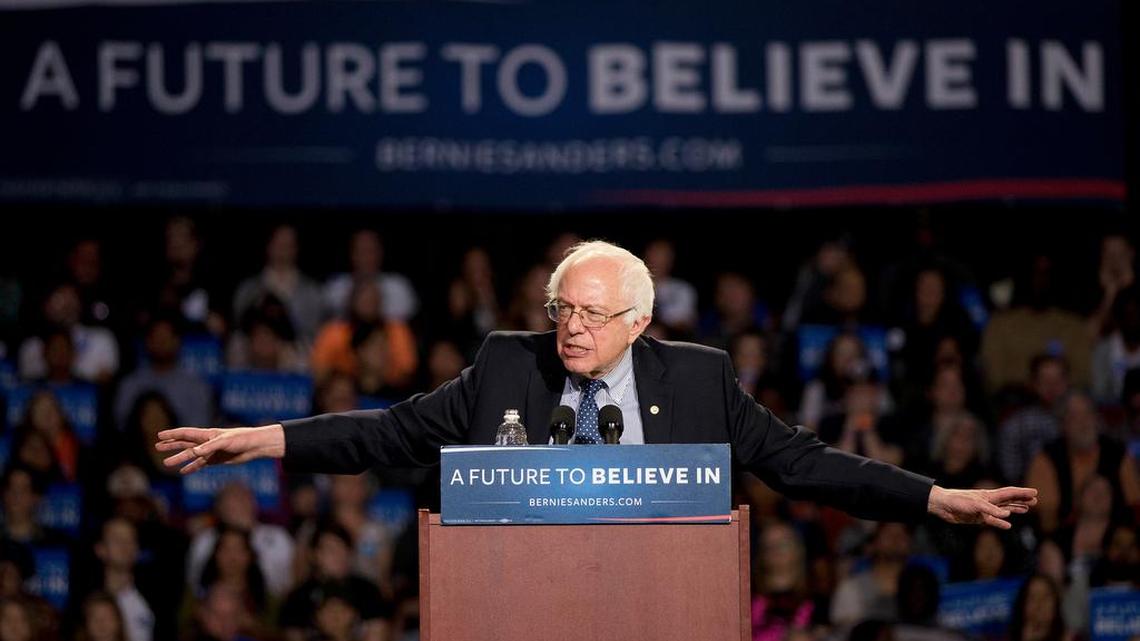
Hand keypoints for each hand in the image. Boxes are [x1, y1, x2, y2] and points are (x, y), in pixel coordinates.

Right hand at [155, 424, 284, 474]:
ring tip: (166, 463)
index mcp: (207, 435)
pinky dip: (192, 468)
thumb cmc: (241, 439)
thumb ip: (209, 447)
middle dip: (171, 445)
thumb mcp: (224, 442)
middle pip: (185, 444)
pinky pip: (201, 464)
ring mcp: (211, 451)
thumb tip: (193, 452)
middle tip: (157, 447)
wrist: (254, 446)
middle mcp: (206, 442)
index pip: (185, 434)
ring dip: (179, 459)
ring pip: (191, 456)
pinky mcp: (216, 460)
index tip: (159, 436)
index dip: (172, 435)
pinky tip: (183, 472)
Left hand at [927, 485, 1037, 528]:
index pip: (1010, 493)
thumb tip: (1007, 515)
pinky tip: (1008, 525)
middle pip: (1009, 500)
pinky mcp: (978, 518)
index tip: (1035, 492)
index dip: (1023, 492)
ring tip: (1026, 509)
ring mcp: (984, 510)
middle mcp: (989, 501)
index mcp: (989, 495)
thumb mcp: (976, 505)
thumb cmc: (958, 501)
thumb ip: (992, 510)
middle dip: (1022, 500)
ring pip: (1003, 509)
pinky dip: (1001, 523)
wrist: (943, 506)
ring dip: (1015, 509)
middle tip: (1035, 501)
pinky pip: (993, 521)